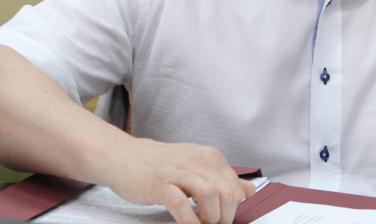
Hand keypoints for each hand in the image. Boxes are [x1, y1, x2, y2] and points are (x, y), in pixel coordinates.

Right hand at [102, 137, 256, 223]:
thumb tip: (250, 190)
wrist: (125, 156)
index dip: (234, 209)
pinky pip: (180, 204)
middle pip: (227, 193)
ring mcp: (178, 171)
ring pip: (209, 196)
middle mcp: (197, 161)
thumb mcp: (197, 166)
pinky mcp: (159, 184)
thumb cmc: (161, 165)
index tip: (223, 219)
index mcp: (210, 157)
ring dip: (210, 218)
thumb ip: (223, 178)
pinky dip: (189, 220)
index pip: (235, 187)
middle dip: (225, 217)